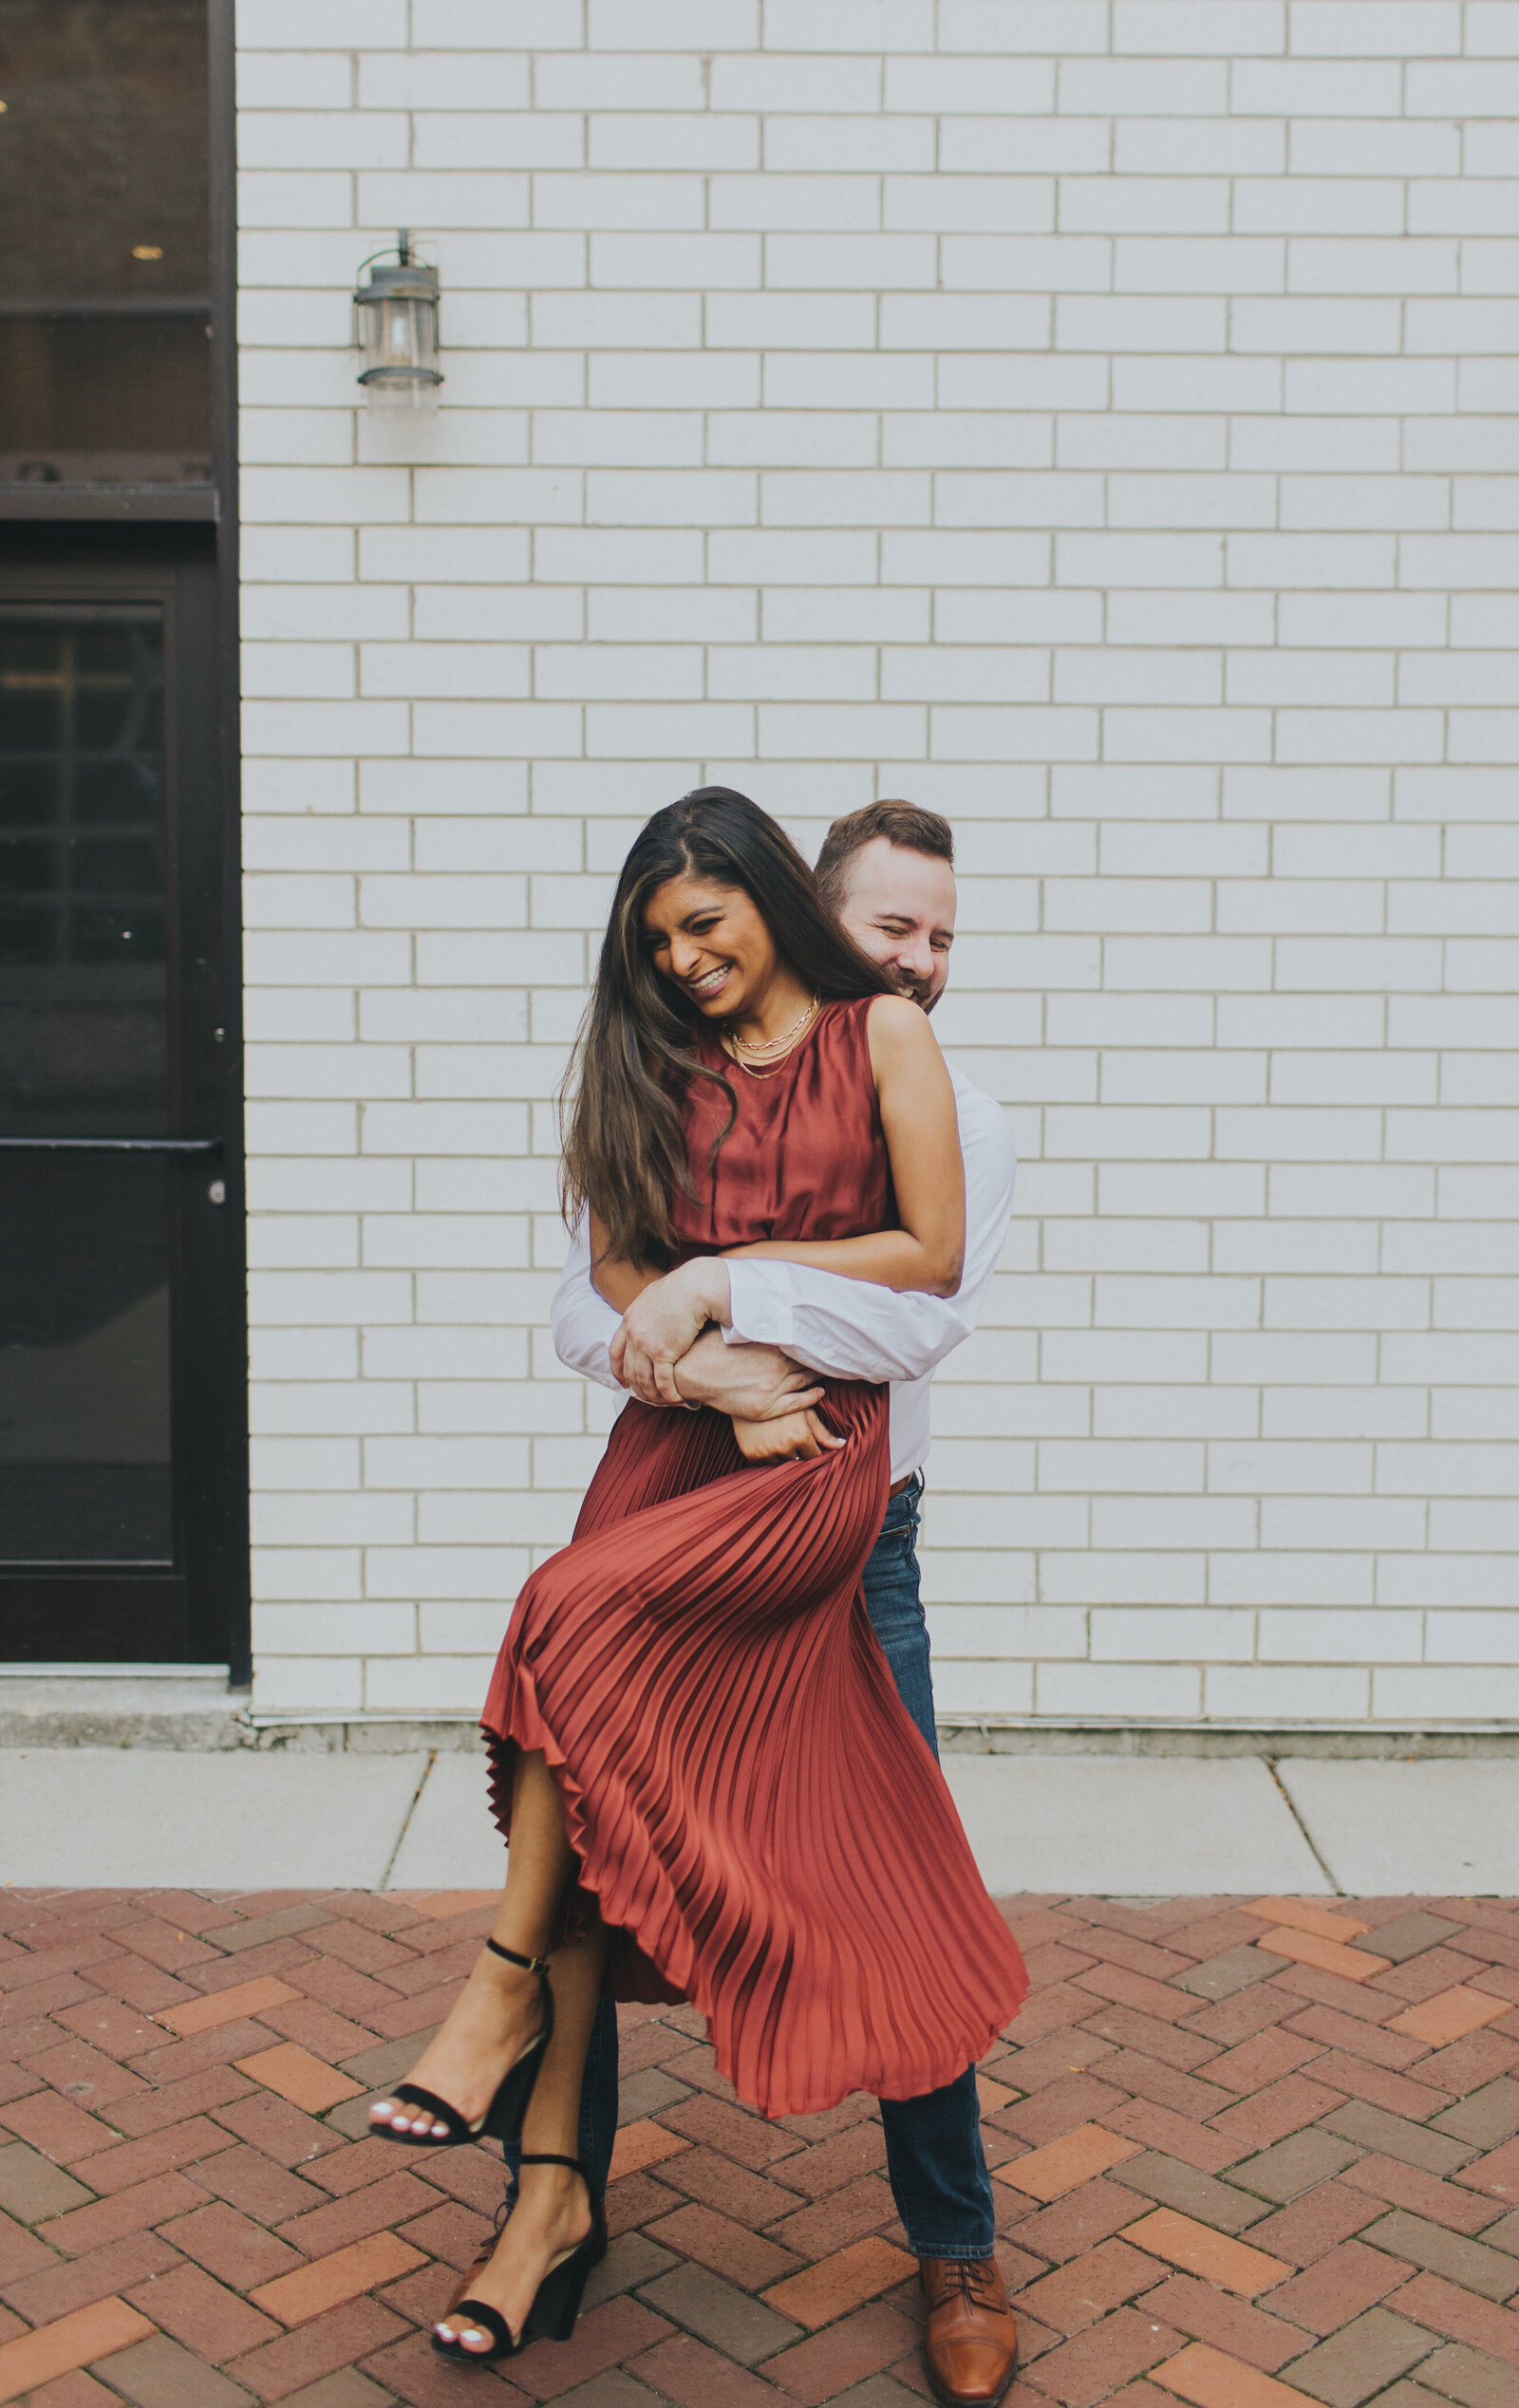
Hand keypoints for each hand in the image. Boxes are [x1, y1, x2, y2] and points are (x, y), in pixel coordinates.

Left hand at [612, 1260, 729, 1404]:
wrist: (696, 1286)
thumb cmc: (684, 1288)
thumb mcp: (657, 1295)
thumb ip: (650, 1309)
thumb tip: (655, 1313)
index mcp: (630, 1318)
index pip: (616, 1351)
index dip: (618, 1370)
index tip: (623, 1383)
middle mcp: (633, 1332)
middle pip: (629, 1370)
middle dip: (638, 1388)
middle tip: (649, 1398)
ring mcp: (645, 1343)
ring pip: (644, 1379)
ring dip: (654, 1395)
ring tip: (665, 1401)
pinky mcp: (663, 1352)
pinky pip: (662, 1382)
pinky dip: (669, 1394)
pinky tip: (677, 1399)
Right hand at [672, 1329, 824, 1420]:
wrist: (688, 1374)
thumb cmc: (709, 1347)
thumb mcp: (735, 1327)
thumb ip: (756, 1320)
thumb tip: (771, 1301)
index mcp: (770, 1343)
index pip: (803, 1339)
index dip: (815, 1336)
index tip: (827, 1332)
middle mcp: (775, 1366)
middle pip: (808, 1360)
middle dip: (820, 1355)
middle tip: (836, 1351)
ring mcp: (771, 1389)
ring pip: (806, 1380)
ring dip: (818, 1375)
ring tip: (828, 1369)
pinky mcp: (764, 1408)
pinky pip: (798, 1404)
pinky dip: (813, 1397)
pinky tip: (820, 1392)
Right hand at [731, 1409, 845, 1463]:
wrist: (748, 1395)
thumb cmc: (782, 1403)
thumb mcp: (805, 1413)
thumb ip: (823, 1432)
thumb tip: (842, 1445)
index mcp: (800, 1436)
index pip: (814, 1456)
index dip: (812, 1449)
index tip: (807, 1440)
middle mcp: (784, 1447)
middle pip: (799, 1461)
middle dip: (798, 1453)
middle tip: (790, 1436)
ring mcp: (767, 1452)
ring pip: (782, 1464)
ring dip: (783, 1456)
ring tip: (778, 1437)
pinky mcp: (752, 1454)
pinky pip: (764, 1465)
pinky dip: (768, 1457)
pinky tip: (767, 1442)